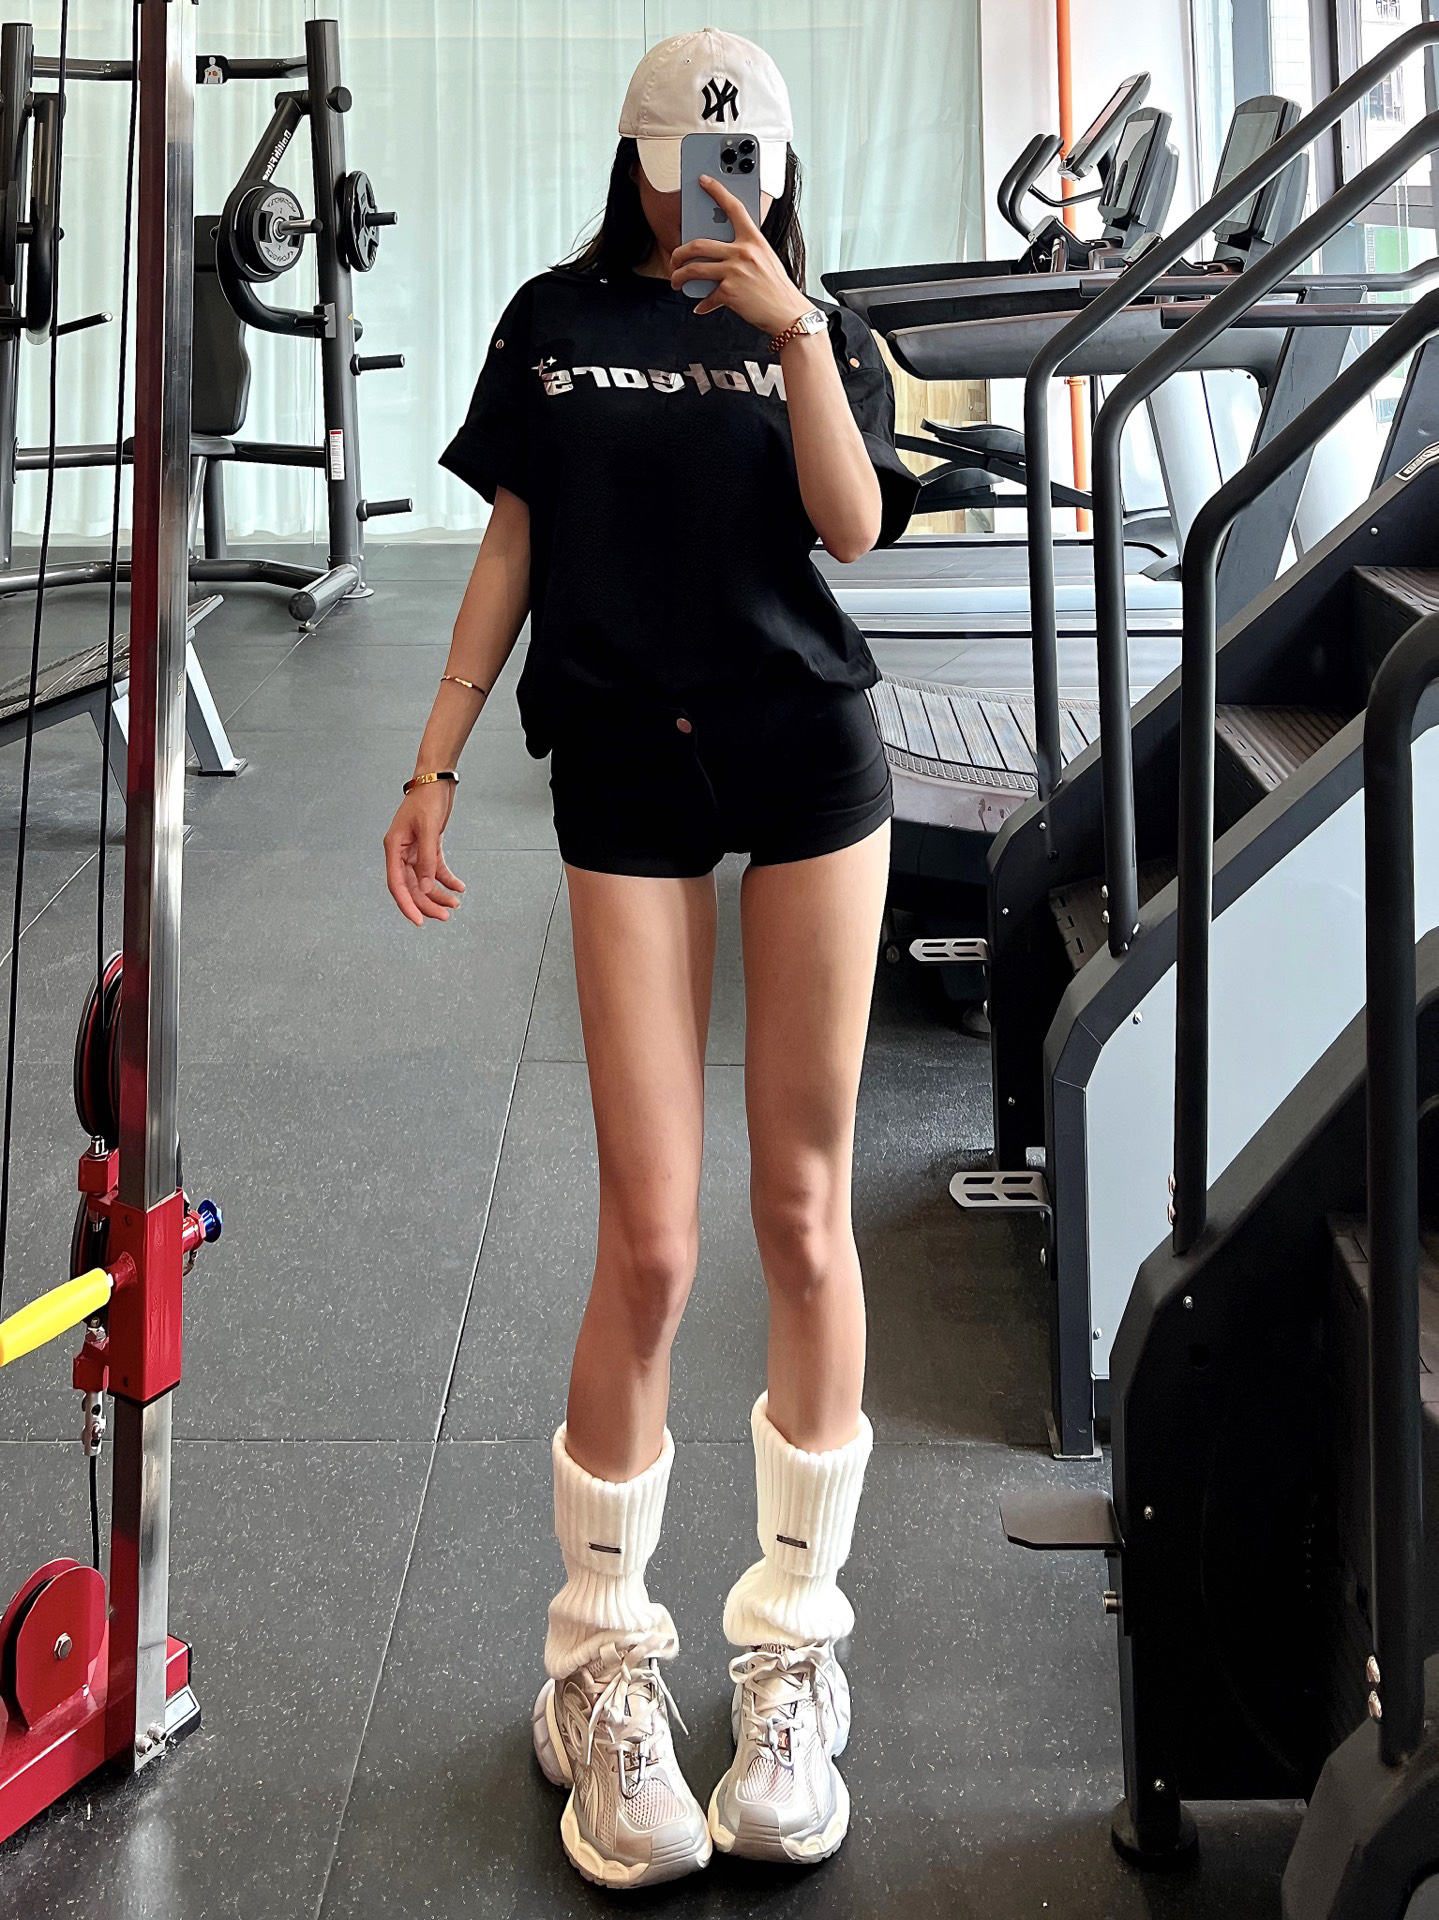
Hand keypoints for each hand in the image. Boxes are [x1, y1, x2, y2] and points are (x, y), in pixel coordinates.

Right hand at [384, 783, 464, 926]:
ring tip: (455, 904)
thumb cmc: (428, 798)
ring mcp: (414, 850)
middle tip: (446, 916)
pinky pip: (435, 869)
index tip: (419, 921)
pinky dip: (447, 879)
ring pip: (423, 881)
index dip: (407, 905)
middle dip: (428, 903)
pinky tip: (459, 887)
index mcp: (394, 848)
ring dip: (438, 893)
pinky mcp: (428, 846)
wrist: (437, 779)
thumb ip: (427, 861)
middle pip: (411, 887)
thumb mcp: (429, 830)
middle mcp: (401, 852)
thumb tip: (424, 888)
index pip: (397, 884)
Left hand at [669, 174, 809, 331]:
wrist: (788, 313)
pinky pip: (707, 297)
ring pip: (694, 269)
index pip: (734, 208)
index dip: (717, 190)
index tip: (704, 181)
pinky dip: (701, 304)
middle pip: (698, 244)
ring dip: (679, 276)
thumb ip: (745, 250)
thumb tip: (722, 253)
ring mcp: (735, 272)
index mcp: (754, 240)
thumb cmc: (777, 288)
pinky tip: (700, 306)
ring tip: (677, 281)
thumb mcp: (765, 259)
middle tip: (675, 259)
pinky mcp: (729, 293)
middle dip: (679, 253)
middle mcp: (743, 252)